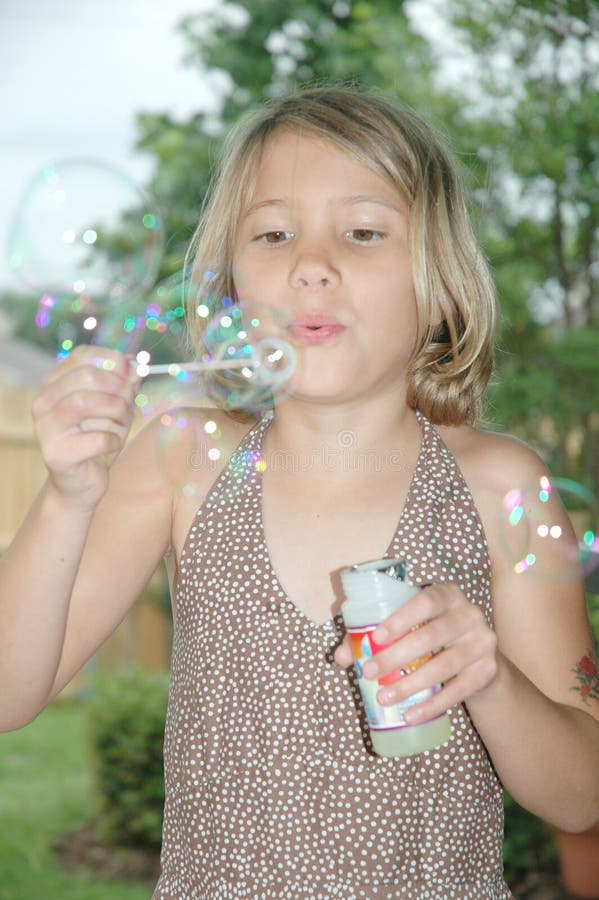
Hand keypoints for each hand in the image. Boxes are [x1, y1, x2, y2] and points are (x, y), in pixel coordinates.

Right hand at [32, 346, 138, 510]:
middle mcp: (44, 402)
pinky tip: (113, 443)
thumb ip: (125, 384)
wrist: (81, 483)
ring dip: (116, 409)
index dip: (112, 359)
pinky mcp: (56, 455)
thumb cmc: (97, 439)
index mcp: (55, 384)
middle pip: (84, 377)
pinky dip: (113, 439)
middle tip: (131, 399)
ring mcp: (45, 429)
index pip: (81, 357)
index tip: (133, 369)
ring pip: (83, 403)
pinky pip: (95, 439)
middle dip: (117, 385)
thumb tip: (137, 364)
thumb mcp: (115, 407)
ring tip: (124, 421)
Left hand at [334, 584, 498, 723]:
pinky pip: (460, 691)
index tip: (377, 637)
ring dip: (411, 684)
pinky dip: (433, 705)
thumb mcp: (411, 627)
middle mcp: (470, 614)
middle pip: (433, 635)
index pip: (426, 600)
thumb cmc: (433, 636)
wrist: (480, 659)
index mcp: (448, 594)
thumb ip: (375, 636)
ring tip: (384, 697)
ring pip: (446, 665)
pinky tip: (411, 715)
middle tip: (369, 672)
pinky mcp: (488, 671)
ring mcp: (483, 642)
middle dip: (397, 656)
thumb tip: (340, 656)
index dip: (402, 617)